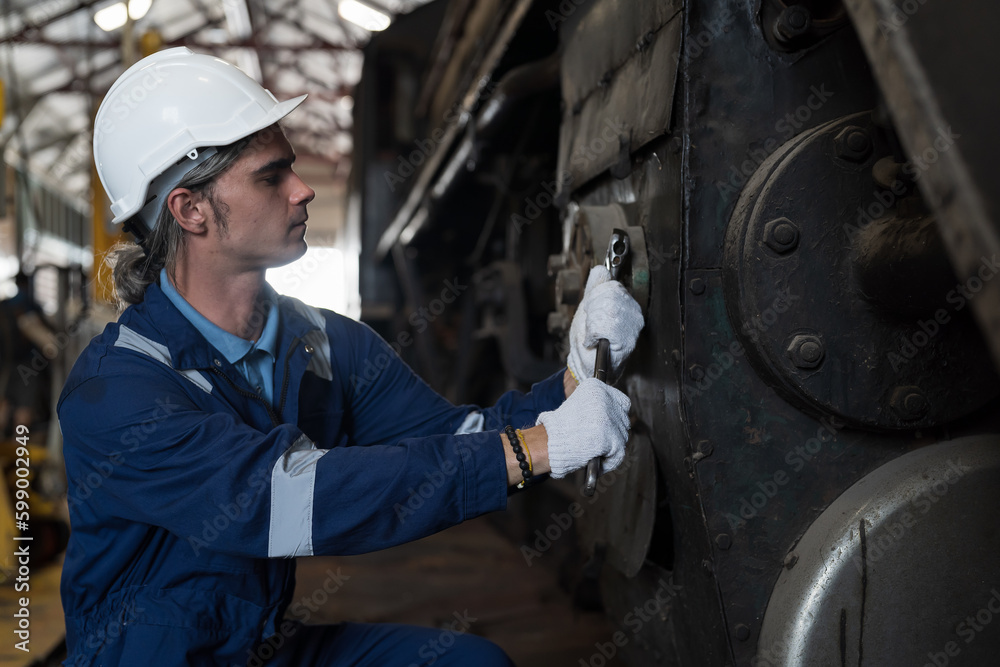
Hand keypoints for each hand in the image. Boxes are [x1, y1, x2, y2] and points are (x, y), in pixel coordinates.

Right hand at [537, 377, 629, 477]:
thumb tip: (612, 415)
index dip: (616, 415)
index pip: (621, 401)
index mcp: (596, 388)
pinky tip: (598, 461)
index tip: (610, 424)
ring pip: (622, 436)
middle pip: (622, 419)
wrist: (549, 441)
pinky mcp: (613, 438)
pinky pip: (618, 453)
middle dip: (613, 431)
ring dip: (612, 446)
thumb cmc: (559, 427)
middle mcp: (606, 399)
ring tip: (596, 450)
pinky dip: (609, 461)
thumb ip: (595, 406)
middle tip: (600, 440)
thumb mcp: (577, 405)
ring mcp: (611, 419)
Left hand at [566, 266, 643, 383]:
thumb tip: (600, 270)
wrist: (586, 366)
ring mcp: (632, 329)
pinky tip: (593, 342)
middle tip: (591, 325)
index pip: (611, 286)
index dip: (594, 297)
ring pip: (606, 310)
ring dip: (591, 324)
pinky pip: (603, 326)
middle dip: (592, 310)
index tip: (591, 312)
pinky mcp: (626, 342)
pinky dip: (591, 335)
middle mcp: (634, 315)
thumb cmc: (589, 340)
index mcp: (627, 304)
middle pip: (609, 296)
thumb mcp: (588, 308)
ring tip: (592, 334)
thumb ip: (595, 287)